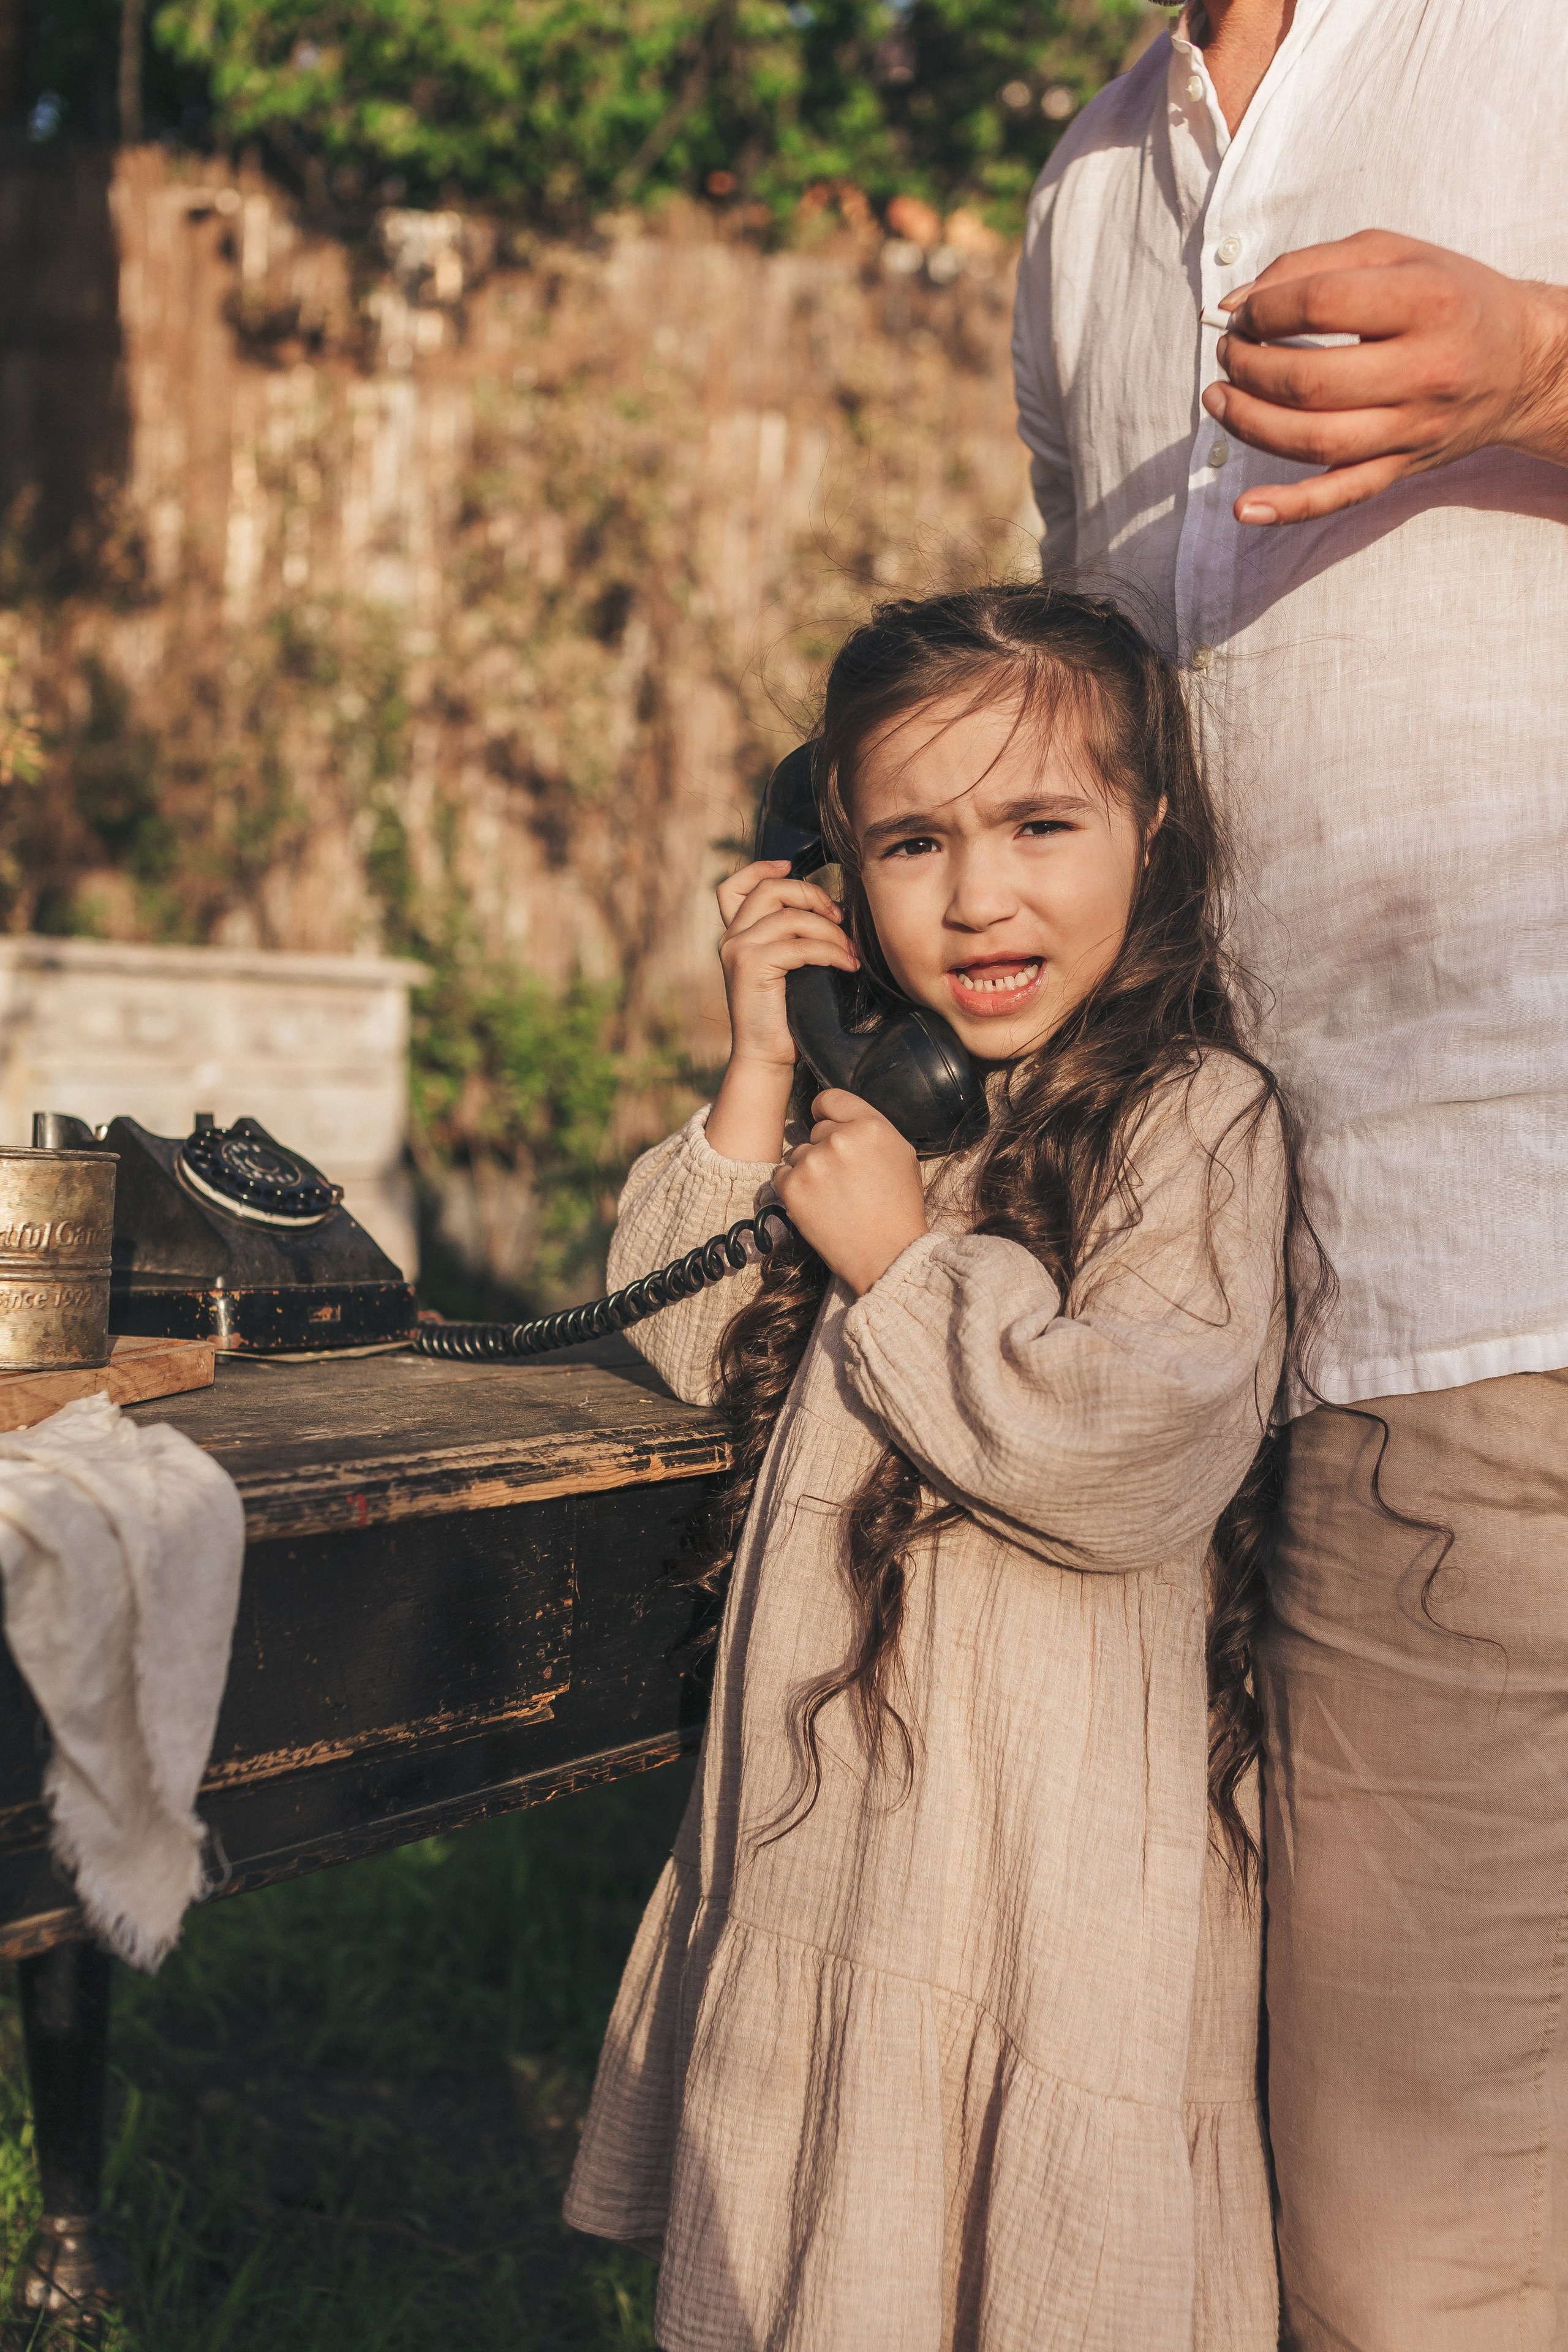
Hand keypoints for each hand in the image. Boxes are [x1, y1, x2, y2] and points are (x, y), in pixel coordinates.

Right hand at [704, 860, 858, 1162]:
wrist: (767, 1057)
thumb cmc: (785, 1016)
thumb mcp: (786, 969)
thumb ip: (792, 939)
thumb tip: (831, 911)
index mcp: (737, 936)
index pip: (733, 886)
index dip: (761, 868)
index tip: (790, 866)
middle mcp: (732, 938)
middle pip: (770, 889)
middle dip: (811, 894)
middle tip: (838, 916)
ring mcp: (738, 950)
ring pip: (790, 916)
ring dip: (829, 930)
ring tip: (850, 950)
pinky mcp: (752, 966)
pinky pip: (800, 945)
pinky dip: (830, 951)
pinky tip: (847, 963)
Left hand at [773, 1089, 927, 1295]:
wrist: (887, 1254)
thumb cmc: (898, 1207)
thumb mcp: (901, 1154)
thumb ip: (871, 1127)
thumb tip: (842, 1117)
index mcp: (870, 1125)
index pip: (831, 1098)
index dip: (826, 1111)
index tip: (825, 1122)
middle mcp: (839, 1138)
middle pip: (816, 1129)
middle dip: (825, 1148)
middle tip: (843, 1178)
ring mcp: (812, 1163)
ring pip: (798, 1153)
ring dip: (809, 1170)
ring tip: (833, 1196)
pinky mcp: (792, 1188)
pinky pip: (782, 1175)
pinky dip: (794, 1188)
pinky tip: (817, 1205)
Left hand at [1202, 229, 1567, 526]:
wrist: (1522, 361)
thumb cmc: (1450, 297)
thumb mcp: (1395, 254)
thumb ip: (1313, 265)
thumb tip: (1236, 306)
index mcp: (1425, 302)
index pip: (1320, 305)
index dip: (1264, 311)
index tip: (1243, 315)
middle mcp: (1424, 370)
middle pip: (1310, 381)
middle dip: (1249, 368)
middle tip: (1228, 354)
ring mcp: (1413, 428)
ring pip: (1314, 440)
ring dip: (1250, 423)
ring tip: (1218, 399)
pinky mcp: (1403, 468)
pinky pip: (1341, 495)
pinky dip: (1288, 506)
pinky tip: (1245, 508)